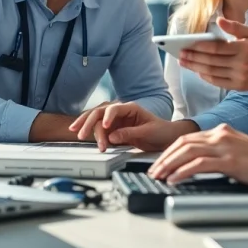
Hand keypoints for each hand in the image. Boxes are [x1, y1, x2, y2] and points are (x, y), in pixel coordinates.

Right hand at [68, 101, 192, 151]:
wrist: (165, 138)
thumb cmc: (160, 131)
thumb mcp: (148, 133)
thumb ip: (130, 134)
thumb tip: (112, 137)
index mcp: (130, 108)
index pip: (114, 108)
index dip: (107, 116)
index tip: (105, 127)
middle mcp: (120, 112)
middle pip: (99, 112)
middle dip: (88, 122)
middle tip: (82, 134)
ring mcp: (115, 120)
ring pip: (96, 120)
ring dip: (88, 129)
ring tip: (84, 138)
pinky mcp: (112, 129)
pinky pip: (98, 130)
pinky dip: (91, 133)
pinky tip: (84, 136)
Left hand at [147, 124, 247, 187]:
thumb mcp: (237, 149)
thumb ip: (219, 151)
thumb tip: (199, 162)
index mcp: (221, 131)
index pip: (188, 138)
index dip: (170, 149)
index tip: (160, 161)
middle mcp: (220, 135)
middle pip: (183, 142)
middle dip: (164, 157)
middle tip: (153, 170)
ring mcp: (224, 146)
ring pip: (187, 151)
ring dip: (169, 164)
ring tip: (159, 175)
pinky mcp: (229, 160)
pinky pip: (199, 164)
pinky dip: (183, 171)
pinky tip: (175, 179)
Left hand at [178, 18, 247, 90]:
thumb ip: (235, 27)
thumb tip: (219, 20)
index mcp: (243, 49)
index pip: (216, 48)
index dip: (199, 47)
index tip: (187, 45)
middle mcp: (241, 64)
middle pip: (211, 61)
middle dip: (193, 58)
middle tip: (180, 55)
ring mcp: (240, 77)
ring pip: (212, 73)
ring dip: (196, 68)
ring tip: (185, 63)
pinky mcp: (240, 86)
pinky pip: (219, 82)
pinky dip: (207, 77)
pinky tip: (198, 72)